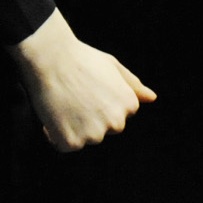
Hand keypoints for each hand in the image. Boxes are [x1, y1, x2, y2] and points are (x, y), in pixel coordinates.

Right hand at [12, 9, 154, 151]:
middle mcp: (116, 122)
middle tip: (74, 96)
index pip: (117, 116)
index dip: (99, 103)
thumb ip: (132, 84)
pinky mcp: (72, 142)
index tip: (88, 89)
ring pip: (85, 138)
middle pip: (102, 130)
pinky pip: (65, 145)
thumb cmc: (81, 58)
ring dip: (73, 127)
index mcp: (128, 105)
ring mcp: (94, 134)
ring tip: (63, 102)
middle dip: (89, 118)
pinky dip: (56, 134)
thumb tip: (152, 98)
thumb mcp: (112, 65)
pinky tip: (53, 113)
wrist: (50, 57)